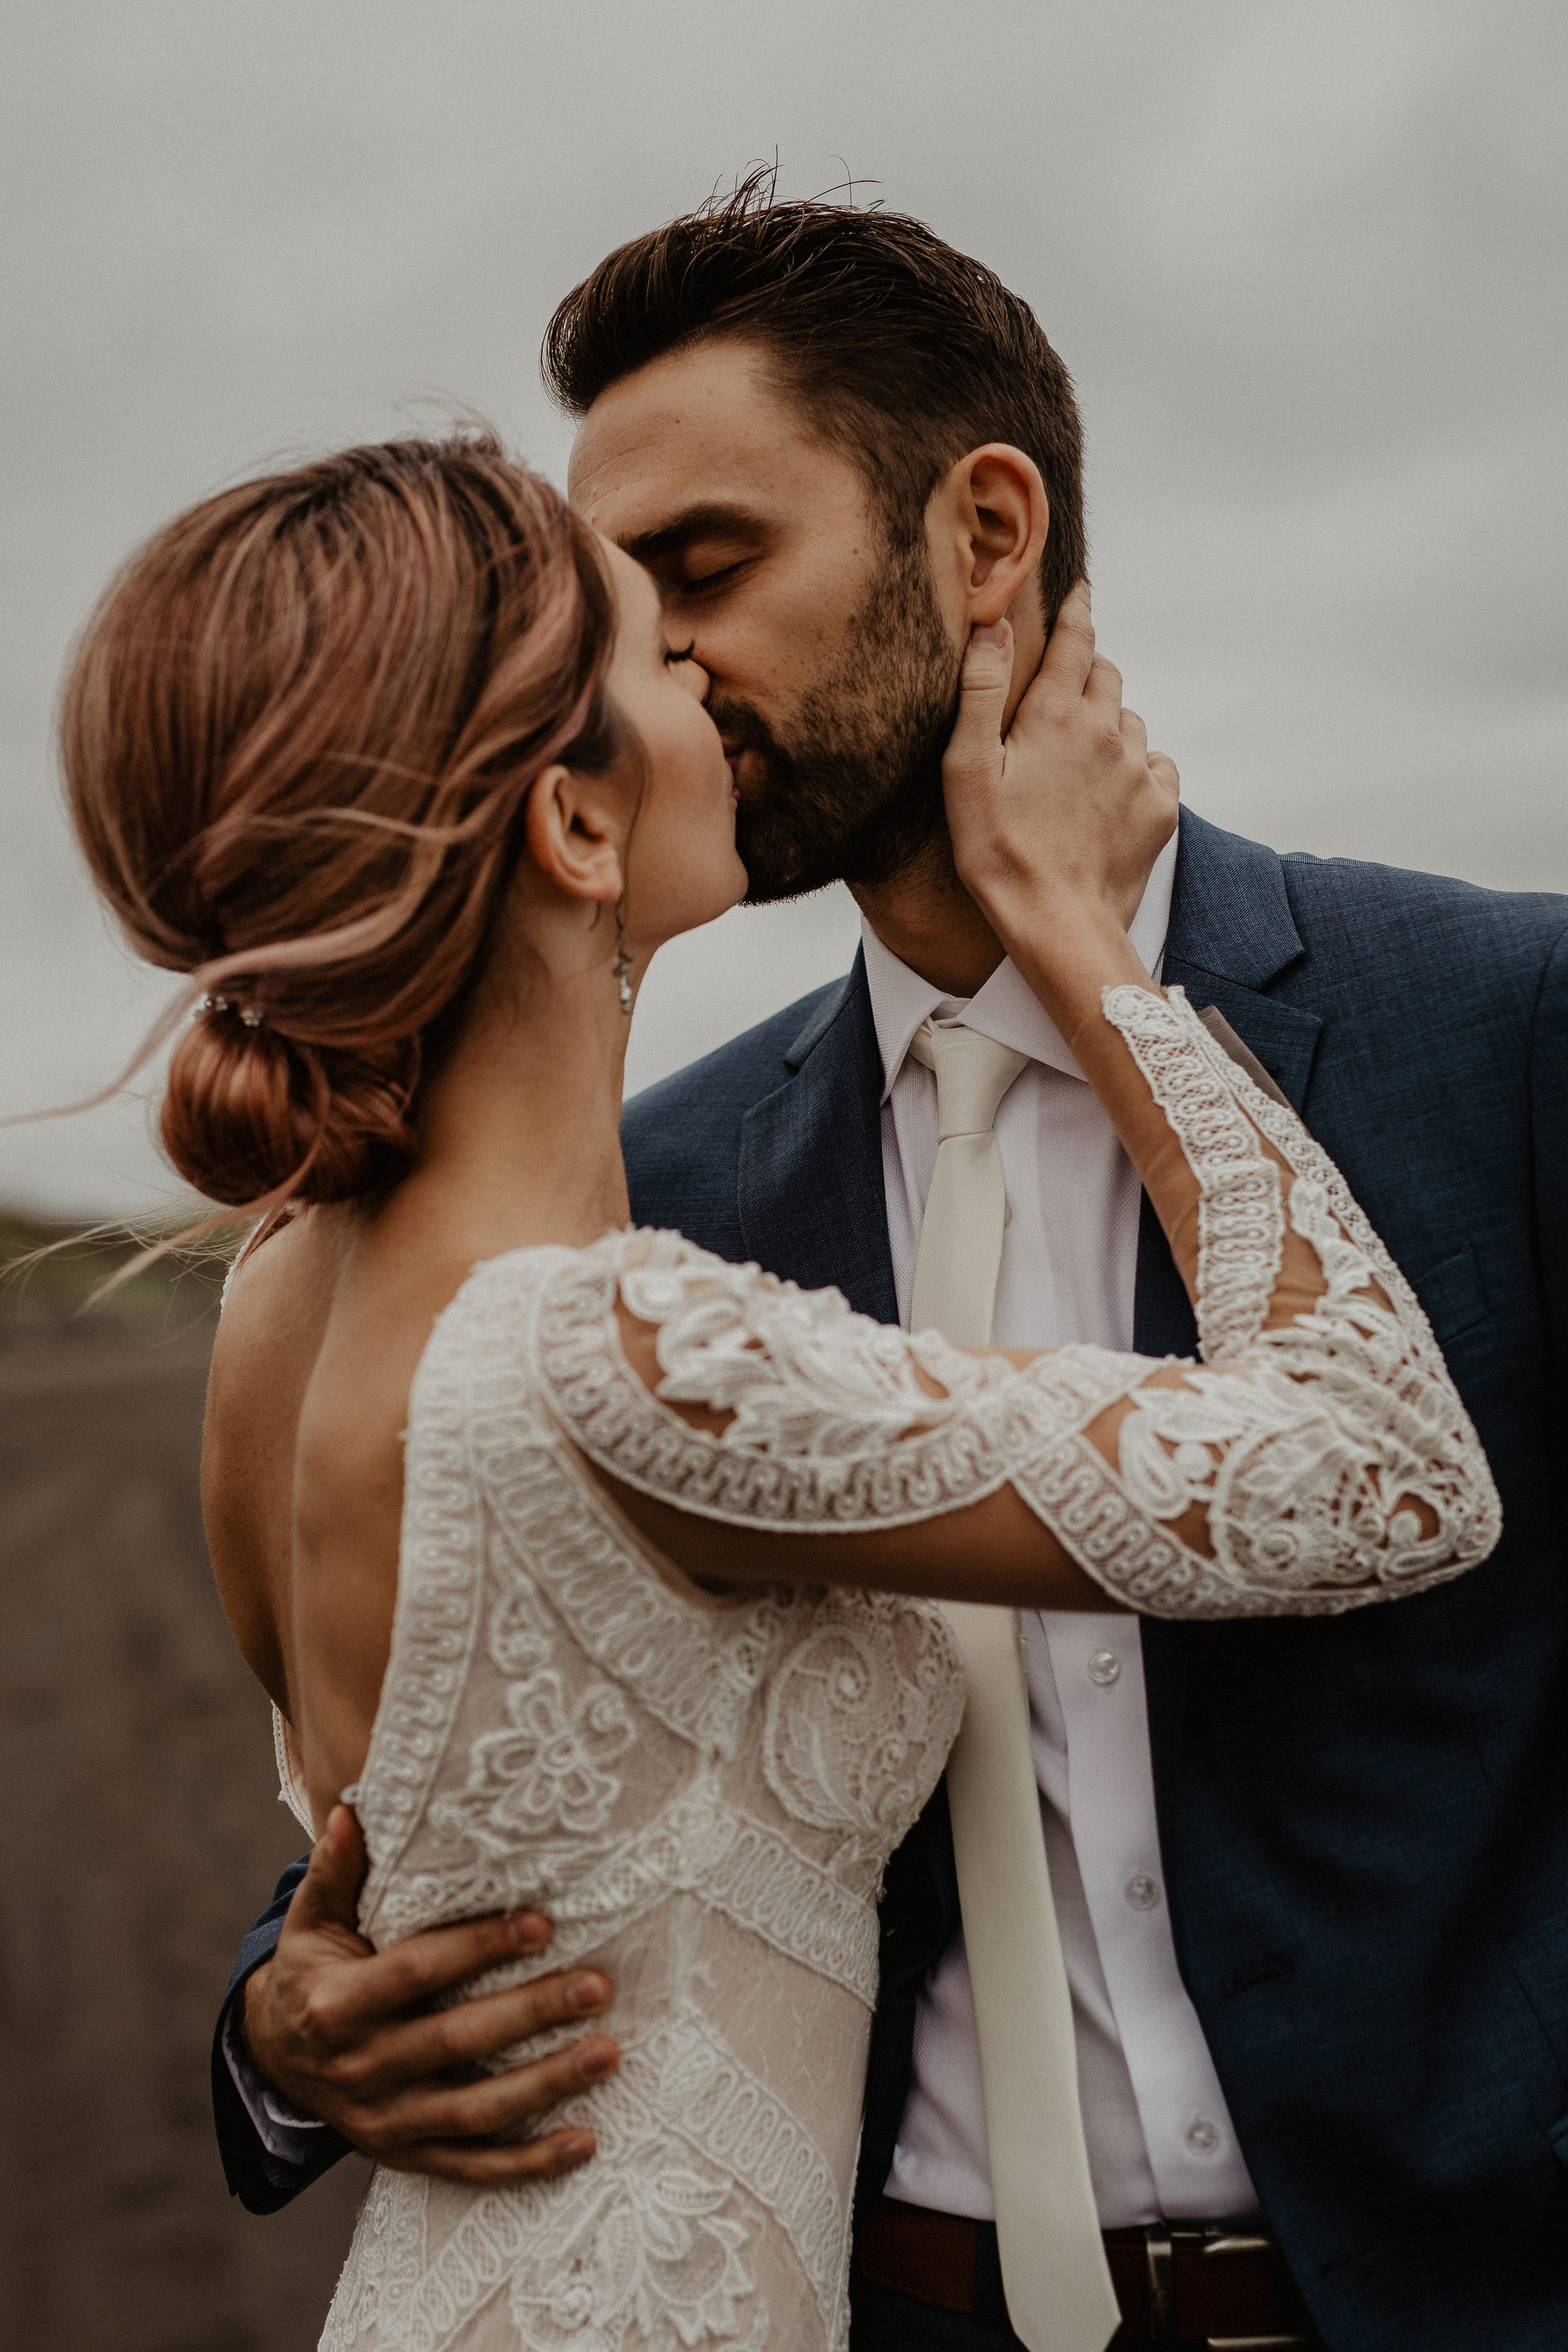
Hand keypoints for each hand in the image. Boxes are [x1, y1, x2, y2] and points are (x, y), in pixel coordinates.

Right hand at [239, 1803, 618, 2184]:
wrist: (277, 2059)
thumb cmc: (314, 1971)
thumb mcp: (312, 1922)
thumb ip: (336, 1870)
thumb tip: (354, 1806)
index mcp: (337, 2004)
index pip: (418, 1973)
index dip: (478, 1949)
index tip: (542, 1923)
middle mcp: (360, 2069)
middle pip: (457, 2041)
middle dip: (531, 2013)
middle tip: (598, 1985)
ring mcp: (385, 2122)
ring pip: (475, 2110)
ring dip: (546, 2085)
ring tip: (609, 2053)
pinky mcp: (406, 2156)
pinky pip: (472, 2166)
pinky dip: (530, 2162)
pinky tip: (586, 2142)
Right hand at [941, 584, 1178, 941]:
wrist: (1058, 922)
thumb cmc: (998, 851)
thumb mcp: (966, 770)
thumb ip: (979, 692)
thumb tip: (994, 626)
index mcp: (1055, 714)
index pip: (1075, 640)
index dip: (1076, 610)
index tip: (1080, 590)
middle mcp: (1107, 730)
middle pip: (1106, 675)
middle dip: (1088, 669)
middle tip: (1065, 687)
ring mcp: (1139, 769)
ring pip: (1132, 721)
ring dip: (1111, 723)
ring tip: (1082, 756)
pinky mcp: (1161, 807)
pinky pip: (1157, 766)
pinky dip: (1138, 768)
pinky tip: (1113, 792)